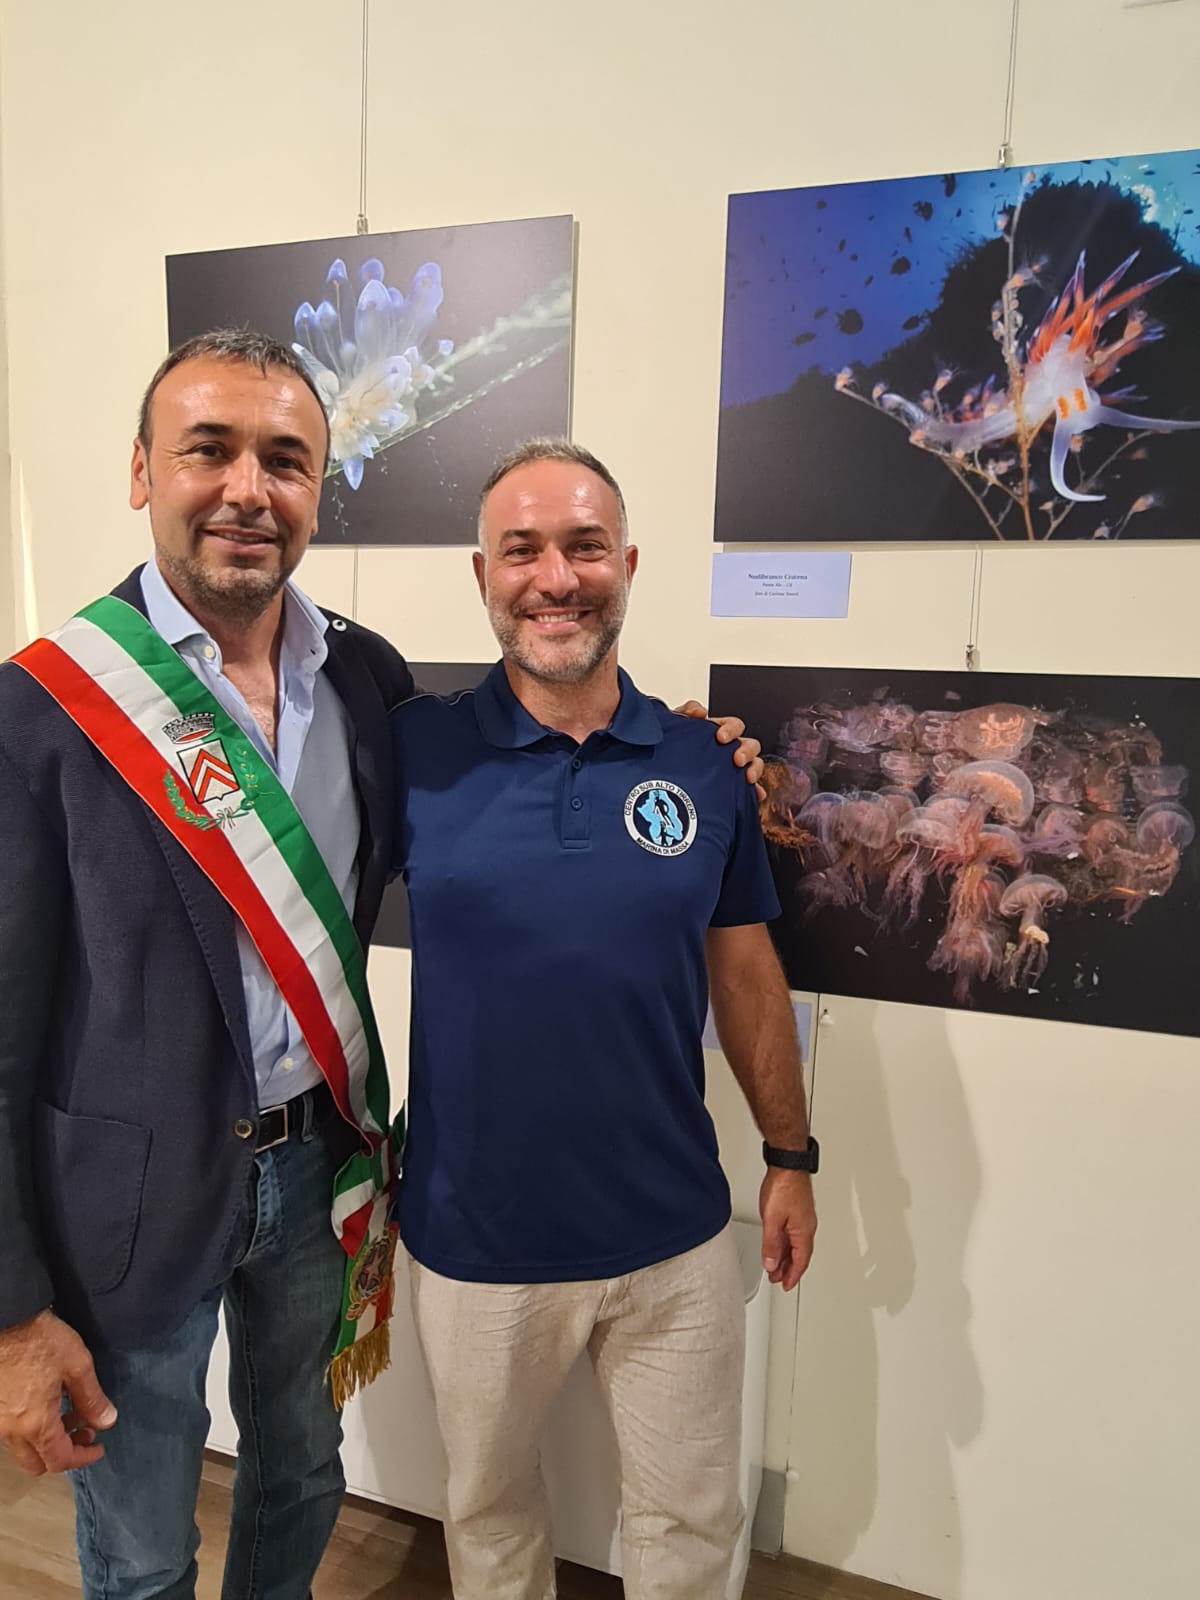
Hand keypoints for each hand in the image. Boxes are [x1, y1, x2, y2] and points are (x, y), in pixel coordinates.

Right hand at [0, 1309, 116, 1473]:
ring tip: (69, 1413)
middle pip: (37, 1463)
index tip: (99, 1447)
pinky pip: (12, 1432)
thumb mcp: (77, 1365)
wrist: (5, 1319)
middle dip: (64, 1454)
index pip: (59, 1460)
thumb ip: (92, 1398)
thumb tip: (107, 1421)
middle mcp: (11, 1430)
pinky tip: (47, 1403)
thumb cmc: (41, 1340)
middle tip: (84, 1431)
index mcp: (35, 1424)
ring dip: (48, 1441)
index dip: (83, 1458)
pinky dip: (33, 1428)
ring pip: (23, 1448)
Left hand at [673, 702, 764, 794]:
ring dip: (754, 768)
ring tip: (747, 777)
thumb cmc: (673, 746)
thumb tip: (700, 712)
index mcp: (718, 733)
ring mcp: (732, 768)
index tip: (721, 736)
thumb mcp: (676, 726)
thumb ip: (686, 713)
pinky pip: (749, 789)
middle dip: (746, 750)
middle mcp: (729, 750)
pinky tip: (755, 795)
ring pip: (754, 764)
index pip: (733, 726)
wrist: (665, 773)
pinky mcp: (733, 787)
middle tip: (737, 759)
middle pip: (749, 745)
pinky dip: (755, 791)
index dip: (731, 729)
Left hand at [759, 1168, 816, 1290]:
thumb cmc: (784, 1187)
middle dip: (788, 1269)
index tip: (786, 1286)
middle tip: (777, 1279)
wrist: (787, 1165)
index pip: (800, 1262)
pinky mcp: (797, 1211)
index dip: (792, 1276)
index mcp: (803, 1233)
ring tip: (774, 1265)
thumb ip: (771, 1244)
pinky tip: (777, 1245)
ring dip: (785, 1257)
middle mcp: (806, 1227)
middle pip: (799, 1255)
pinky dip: (785, 1244)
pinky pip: (793, 1234)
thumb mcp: (772, 1220)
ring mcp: (803, 1219)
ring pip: (795, 1245)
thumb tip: (771, 1263)